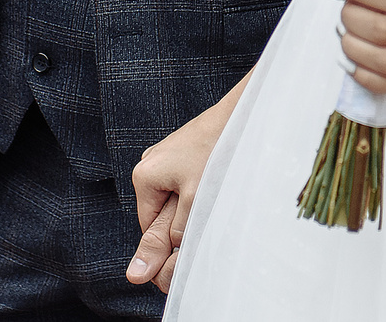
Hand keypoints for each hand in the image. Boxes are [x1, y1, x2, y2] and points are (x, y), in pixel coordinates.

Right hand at [126, 100, 234, 292]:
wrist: (246, 110)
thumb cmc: (220, 151)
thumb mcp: (194, 202)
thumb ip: (169, 238)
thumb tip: (138, 274)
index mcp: (144, 177)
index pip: (150, 232)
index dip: (171, 249)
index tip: (194, 257)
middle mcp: (152, 165)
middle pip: (164, 217)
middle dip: (185, 227)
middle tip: (213, 223)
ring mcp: (171, 157)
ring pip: (181, 203)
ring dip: (198, 211)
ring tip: (221, 200)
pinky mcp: (190, 153)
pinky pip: (191, 185)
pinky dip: (205, 194)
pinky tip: (223, 188)